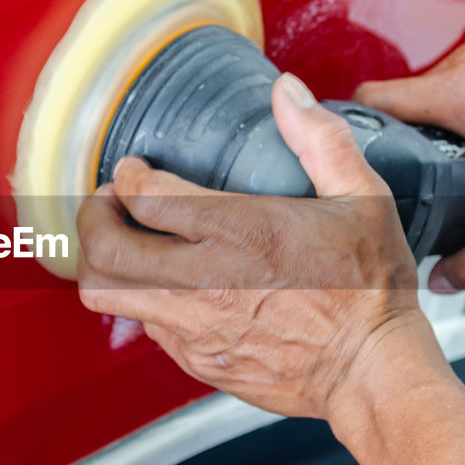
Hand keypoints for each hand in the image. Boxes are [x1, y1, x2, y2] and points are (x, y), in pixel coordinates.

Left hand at [76, 73, 442, 419]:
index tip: (130, 170)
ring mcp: (194, 326)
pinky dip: (142, 300)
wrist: (372, 373)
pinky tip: (169, 286)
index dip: (125, 176)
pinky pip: (144, 326)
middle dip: (91, 217)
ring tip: (124, 243)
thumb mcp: (361, 197)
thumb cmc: (370, 289)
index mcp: (239, 230)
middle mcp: (204, 281)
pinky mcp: (196, 360)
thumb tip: (287, 91)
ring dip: (104, 263)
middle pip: (103, 249)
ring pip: (107, 294)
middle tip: (108, 204)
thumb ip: (319, 138)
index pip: (143, 196)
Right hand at [354, 43, 464, 292]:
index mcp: (463, 93)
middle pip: (396, 100)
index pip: (373, 99)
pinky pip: (454, 92)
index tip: (341, 155)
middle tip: (389, 178)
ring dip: (421, 129)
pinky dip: (449, 120)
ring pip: (426, 95)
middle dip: (389, 139)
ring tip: (427, 168)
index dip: (349, 132)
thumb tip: (443, 281)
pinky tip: (464, 154)